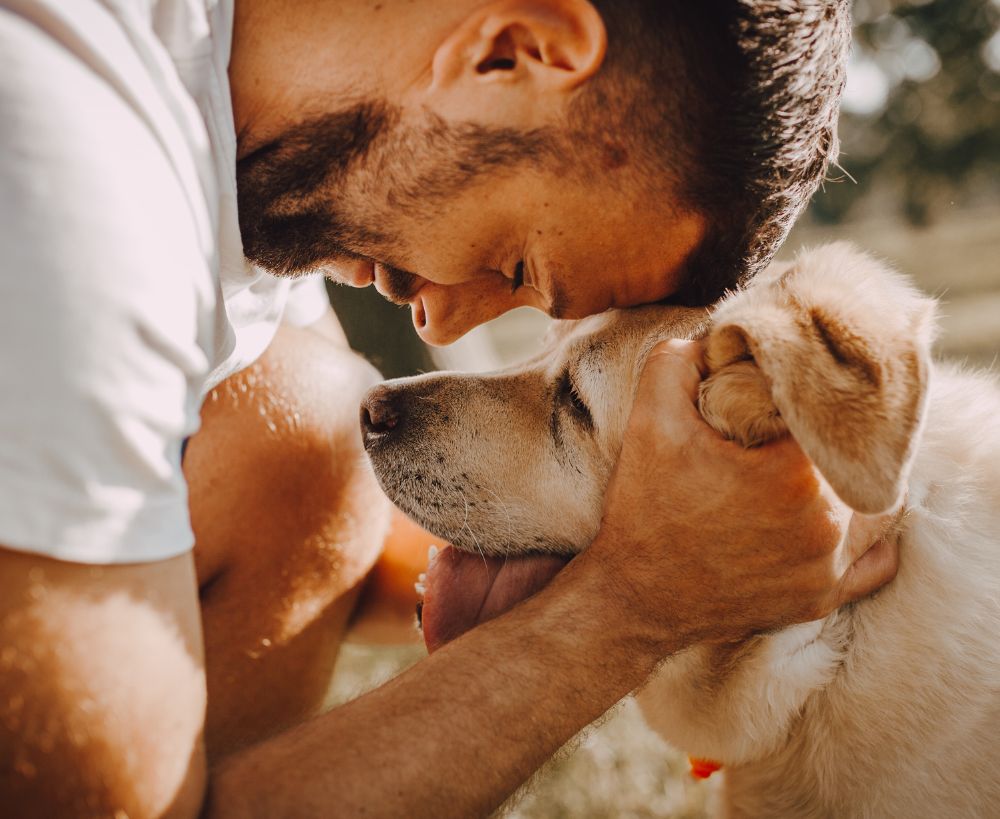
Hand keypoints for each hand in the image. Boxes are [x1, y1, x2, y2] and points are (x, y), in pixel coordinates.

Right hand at [587, 339, 899, 649]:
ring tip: (812, 466)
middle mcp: (827, 526)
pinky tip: (833, 515)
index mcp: (795, 476)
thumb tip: (715, 339)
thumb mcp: (649, 420)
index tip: (782, 395)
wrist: (633, 597)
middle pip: (856, 457)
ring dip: (851, 481)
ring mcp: (828, 569)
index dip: (808, 397)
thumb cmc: (645, 509)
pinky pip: (875, 561)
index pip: (830, 414)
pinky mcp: (821, 599)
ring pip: (875, 506)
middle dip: (829, 438)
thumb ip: (679, 360)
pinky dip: (864, 535)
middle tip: (793, 429)